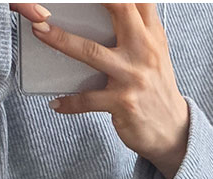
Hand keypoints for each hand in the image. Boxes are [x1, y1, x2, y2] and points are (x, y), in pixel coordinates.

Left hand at [9, 3, 189, 178]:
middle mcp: (144, 50)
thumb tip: (112, 7)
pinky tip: (57, 103)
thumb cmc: (156, 88)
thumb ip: (138, 26)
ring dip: (61, 39)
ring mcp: (133, 77)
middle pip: (119, 7)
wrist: (173, 132)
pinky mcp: (123, 103)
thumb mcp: (155, 51)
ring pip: (91, 52)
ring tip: (39, 30)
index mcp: (152, 33)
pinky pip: (88, 100)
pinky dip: (69, 102)